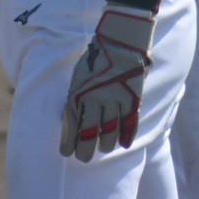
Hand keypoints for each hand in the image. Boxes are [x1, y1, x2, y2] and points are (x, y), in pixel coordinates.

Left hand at [59, 5, 155, 161]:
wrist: (119, 42)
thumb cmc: (95, 59)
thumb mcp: (79, 78)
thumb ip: (76, 99)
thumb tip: (71, 121)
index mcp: (79, 94)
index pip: (72, 126)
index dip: (68, 143)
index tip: (66, 152)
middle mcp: (96, 100)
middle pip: (89, 135)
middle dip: (84, 150)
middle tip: (83, 157)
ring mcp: (115, 101)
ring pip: (109, 133)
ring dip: (104, 144)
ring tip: (102, 148)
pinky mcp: (132, 99)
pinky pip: (129, 124)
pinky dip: (127, 136)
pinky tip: (123, 144)